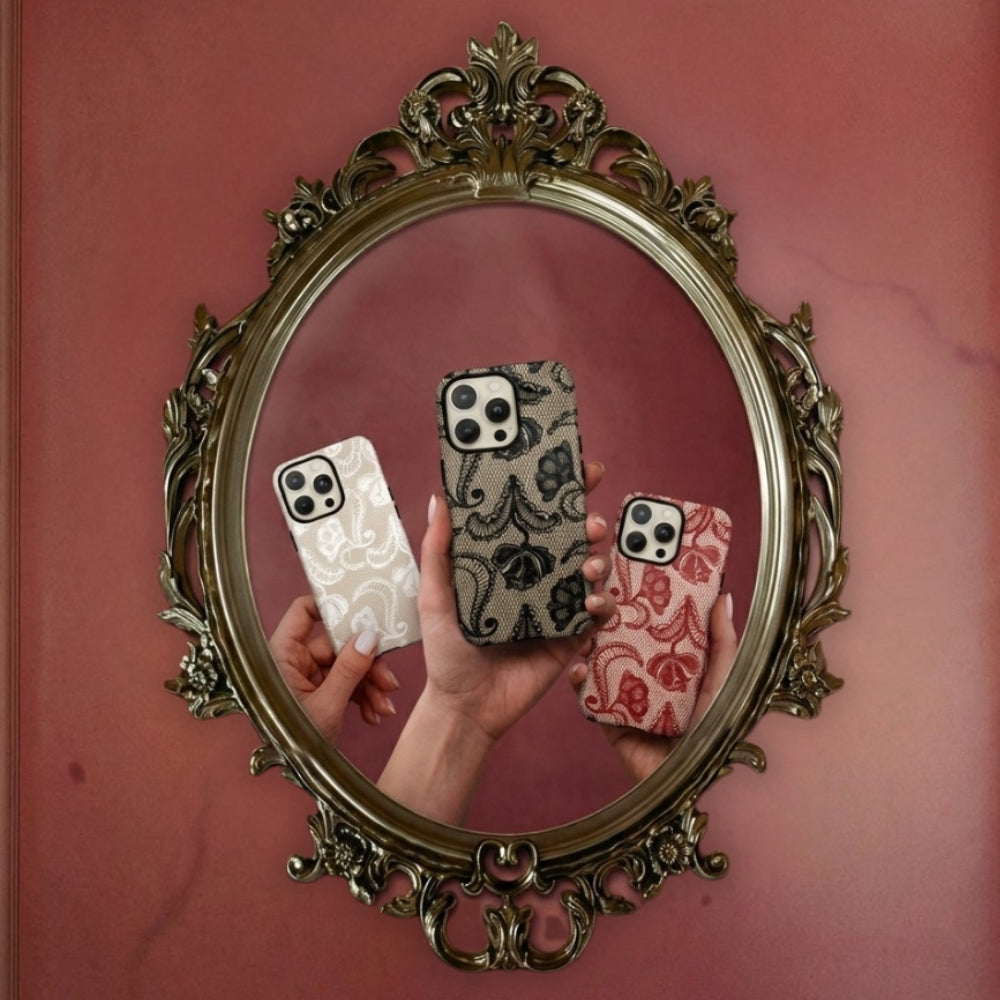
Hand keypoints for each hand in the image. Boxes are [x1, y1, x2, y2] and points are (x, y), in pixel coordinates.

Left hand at [268, 594, 399, 744]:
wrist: (296, 779)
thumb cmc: (295, 744)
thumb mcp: (326, 706)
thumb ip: (348, 669)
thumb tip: (369, 635)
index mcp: (282, 655)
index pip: (303, 612)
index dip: (331, 606)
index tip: (363, 610)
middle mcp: (293, 661)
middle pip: (337, 645)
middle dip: (366, 665)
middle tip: (389, 682)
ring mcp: (307, 677)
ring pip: (346, 667)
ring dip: (369, 685)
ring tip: (384, 708)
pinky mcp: (318, 693)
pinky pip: (345, 685)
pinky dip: (362, 697)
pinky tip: (374, 715)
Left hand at [378, 461, 615, 823]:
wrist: (464, 707)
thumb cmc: (447, 651)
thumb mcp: (436, 596)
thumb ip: (439, 550)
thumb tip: (440, 499)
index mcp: (509, 563)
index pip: (539, 520)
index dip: (563, 494)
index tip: (582, 469)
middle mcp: (537, 580)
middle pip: (574, 541)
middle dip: (589, 523)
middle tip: (587, 522)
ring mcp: (557, 608)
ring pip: (593, 573)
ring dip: (599, 562)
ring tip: (587, 565)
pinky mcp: (571, 638)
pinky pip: (598, 616)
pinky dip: (602, 604)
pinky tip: (591, 602)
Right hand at [569, 592, 738, 783]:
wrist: (701, 780)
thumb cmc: (720, 729)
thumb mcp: (726, 678)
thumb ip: (723, 640)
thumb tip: (724, 594)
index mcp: (676, 663)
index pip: (655, 626)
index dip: (642, 601)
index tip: (627, 570)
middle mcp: (649, 677)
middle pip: (623, 640)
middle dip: (607, 616)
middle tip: (597, 592)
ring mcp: (627, 698)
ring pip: (601, 663)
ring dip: (588, 642)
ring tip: (583, 622)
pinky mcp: (610, 721)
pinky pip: (589, 698)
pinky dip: (579, 682)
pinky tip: (578, 667)